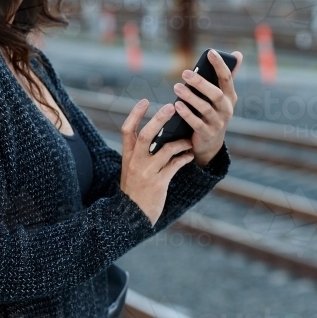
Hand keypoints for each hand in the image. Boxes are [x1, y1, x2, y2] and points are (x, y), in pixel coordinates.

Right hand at [119, 99, 195, 225]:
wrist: (131, 216)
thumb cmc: (134, 190)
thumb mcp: (131, 170)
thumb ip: (140, 153)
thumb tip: (158, 135)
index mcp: (127, 156)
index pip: (127, 130)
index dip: (135, 114)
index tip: (144, 101)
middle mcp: (135, 162)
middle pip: (146, 135)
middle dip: (159, 119)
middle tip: (172, 107)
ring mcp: (146, 172)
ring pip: (165, 150)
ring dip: (180, 142)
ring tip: (189, 140)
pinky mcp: (158, 183)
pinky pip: (174, 165)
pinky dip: (184, 158)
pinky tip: (189, 155)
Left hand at [172, 49, 242, 165]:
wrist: (210, 143)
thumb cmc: (214, 112)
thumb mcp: (222, 96)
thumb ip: (227, 76)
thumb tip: (238, 54)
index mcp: (230, 97)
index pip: (227, 78)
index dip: (220, 65)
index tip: (210, 52)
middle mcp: (226, 109)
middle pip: (216, 94)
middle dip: (201, 83)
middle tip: (185, 73)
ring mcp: (218, 123)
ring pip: (205, 108)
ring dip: (190, 97)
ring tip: (176, 87)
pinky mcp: (207, 134)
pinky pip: (196, 123)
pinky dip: (187, 114)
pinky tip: (177, 105)